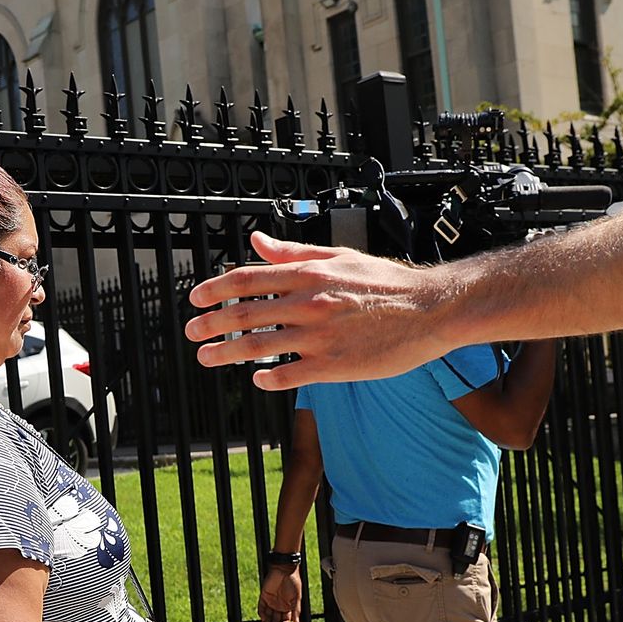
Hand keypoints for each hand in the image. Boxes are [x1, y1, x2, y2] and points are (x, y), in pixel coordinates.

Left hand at [185, 231, 459, 387]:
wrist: (431, 309)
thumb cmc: (386, 282)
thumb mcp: (339, 257)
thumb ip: (294, 253)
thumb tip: (256, 242)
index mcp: (309, 274)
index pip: (248, 280)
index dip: (216, 290)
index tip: (196, 298)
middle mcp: (309, 303)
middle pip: (244, 315)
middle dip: (211, 324)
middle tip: (191, 332)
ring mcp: (320, 337)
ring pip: (258, 348)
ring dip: (225, 354)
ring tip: (207, 358)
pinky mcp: (335, 365)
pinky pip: (289, 375)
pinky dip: (267, 379)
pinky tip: (256, 380)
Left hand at [258, 565, 302, 621]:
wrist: (285, 569)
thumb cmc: (293, 581)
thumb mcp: (297, 597)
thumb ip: (296, 610)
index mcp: (288, 606)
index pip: (285, 620)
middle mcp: (279, 605)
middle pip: (276, 620)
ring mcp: (271, 601)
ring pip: (268, 615)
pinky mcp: (264, 596)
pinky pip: (261, 607)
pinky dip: (262, 613)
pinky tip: (264, 619)